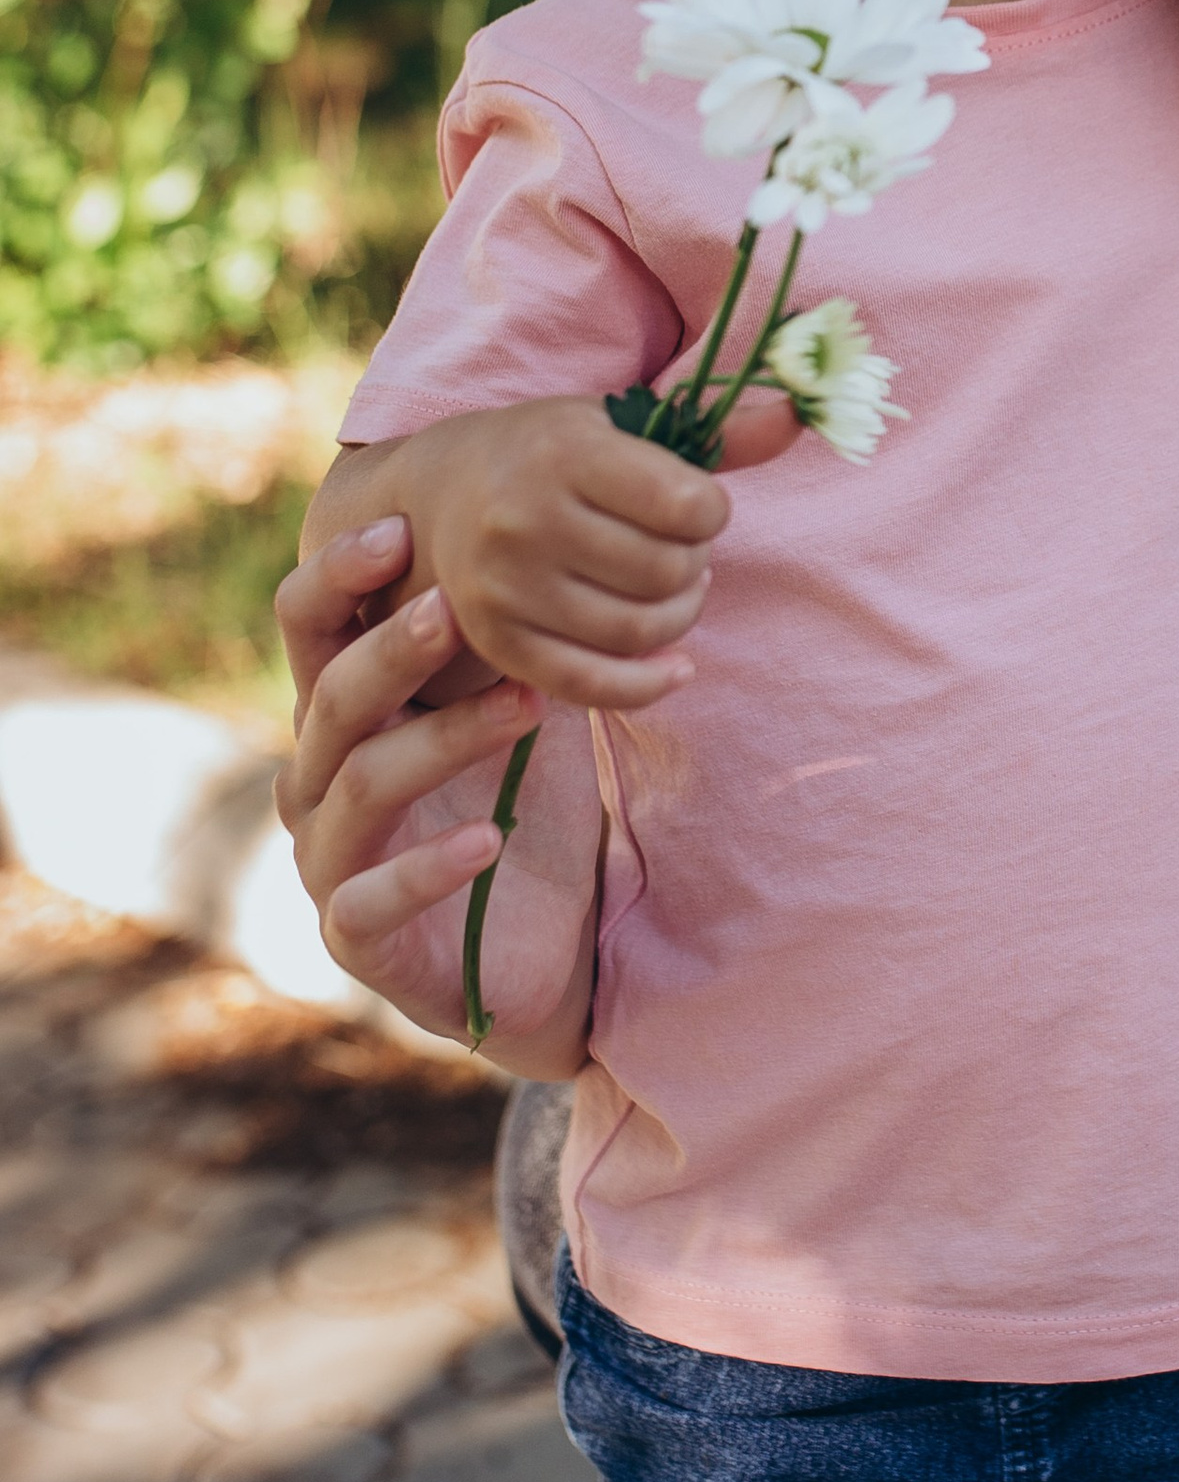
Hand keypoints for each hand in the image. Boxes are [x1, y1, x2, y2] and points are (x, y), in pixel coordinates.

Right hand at [272, 567, 587, 1060]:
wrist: (541, 957)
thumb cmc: (524, 816)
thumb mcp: (522, 717)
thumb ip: (512, 642)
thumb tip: (564, 533)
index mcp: (346, 717)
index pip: (312, 629)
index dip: (337, 575)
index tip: (398, 525)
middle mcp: (319, 782)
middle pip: (333, 700)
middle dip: (391, 649)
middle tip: (455, 604)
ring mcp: (331, 862)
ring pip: (365, 785)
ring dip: (445, 739)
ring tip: (526, 707)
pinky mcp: (357, 939)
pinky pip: (371, 901)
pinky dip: (428, 870)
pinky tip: (489, 841)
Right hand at [333, 390, 795, 712]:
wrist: (437, 493)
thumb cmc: (548, 451)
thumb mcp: (621, 423)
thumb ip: (717, 429)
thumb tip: (800, 417)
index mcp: (563, 452)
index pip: (689, 506)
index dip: (711, 512)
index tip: (692, 505)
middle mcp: (524, 520)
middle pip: (669, 572)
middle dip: (694, 564)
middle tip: (676, 549)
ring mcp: (505, 588)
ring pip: (642, 631)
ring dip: (679, 617)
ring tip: (670, 590)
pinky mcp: (499, 644)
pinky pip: (595, 687)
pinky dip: (649, 685)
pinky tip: (675, 667)